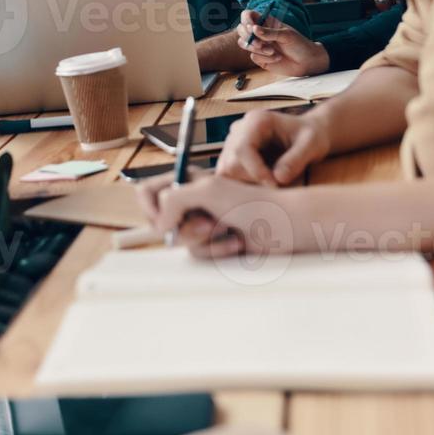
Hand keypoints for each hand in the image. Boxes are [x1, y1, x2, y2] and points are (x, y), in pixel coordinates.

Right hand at [136, 170, 306, 258]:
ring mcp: (202, 223)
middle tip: (206, 222)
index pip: (148, 191)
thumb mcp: (207, 191)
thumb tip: (159, 225)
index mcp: (187, 181)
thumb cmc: (253, 203)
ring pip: (180, 240)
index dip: (148, 206)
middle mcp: (192, 201)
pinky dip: (216, 250)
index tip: (161, 217)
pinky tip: (235, 242)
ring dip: (203, 239)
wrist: (285, 226)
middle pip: (161, 220)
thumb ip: (173, 200)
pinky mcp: (214, 243)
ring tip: (225, 229)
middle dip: (183, 226)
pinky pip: (199, 253)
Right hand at [214, 108, 331, 186]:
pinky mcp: (233, 152)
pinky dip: (243, 180)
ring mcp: (234, 140)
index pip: (242, 149)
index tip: (275, 184)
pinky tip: (263, 179)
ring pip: (226, 169)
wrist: (310, 133)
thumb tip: (278, 178)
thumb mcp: (312, 146)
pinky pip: (229, 172)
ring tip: (270, 180)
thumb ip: (296, 160)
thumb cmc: (312, 136)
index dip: (255, 171)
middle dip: (252, 178)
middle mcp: (240, 128)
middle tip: (276, 184)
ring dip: (246, 181)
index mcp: (257, 121)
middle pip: (231, 161)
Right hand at [236, 8, 328, 76]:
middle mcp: (260, 33)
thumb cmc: (300, 45)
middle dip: (248, 37)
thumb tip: (254, 29)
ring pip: (244, 44)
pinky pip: (254, 56)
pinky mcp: (260, 58)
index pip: (248, 15)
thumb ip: (269, 32)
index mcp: (266, 23)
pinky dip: (265, 58)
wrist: (307, 62)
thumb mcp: (286, 35)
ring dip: (257, 48)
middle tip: (260, 43)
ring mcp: (259, 46)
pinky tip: (277, 58)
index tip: (251, 27)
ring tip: (272, 51)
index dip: (246, 19)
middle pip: (241, 30)